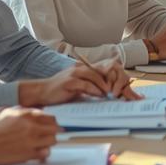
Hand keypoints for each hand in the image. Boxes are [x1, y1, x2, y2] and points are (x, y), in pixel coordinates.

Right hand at [0, 107, 59, 164]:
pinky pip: (45, 154)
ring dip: (48, 143)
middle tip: (48, 136)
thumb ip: (23, 111)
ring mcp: (30, 140)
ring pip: (52, 141)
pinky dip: (43, 154)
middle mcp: (31, 126)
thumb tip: (36, 112)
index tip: (51, 127)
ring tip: (41, 145)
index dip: (52, 123)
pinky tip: (36, 153)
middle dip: (52, 133)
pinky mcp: (27, 154)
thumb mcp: (7, 113)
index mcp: (26, 115)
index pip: (50, 118)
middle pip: (55, 129)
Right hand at [18, 60, 133, 104]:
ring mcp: (74, 74)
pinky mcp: (69, 82)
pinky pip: (86, 85)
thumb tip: (108, 94)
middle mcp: (80, 68)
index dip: (115, 77)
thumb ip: (92, 87)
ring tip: (112, 94)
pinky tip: (100, 96)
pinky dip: (95, 90)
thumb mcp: (78, 87)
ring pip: (96, 77)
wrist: (42, 92)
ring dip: (105, 86)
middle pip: (103, 71)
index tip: (123, 87)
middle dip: (114, 81)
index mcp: (84, 68)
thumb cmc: (60, 92)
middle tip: (121, 92)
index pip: (104, 69)